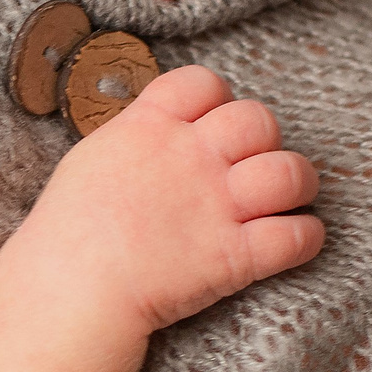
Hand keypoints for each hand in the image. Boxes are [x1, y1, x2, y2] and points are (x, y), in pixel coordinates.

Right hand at [0, 63, 324, 338]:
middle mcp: (190, 157)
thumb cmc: (65, 232)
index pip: (203, 82)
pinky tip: (291, 241)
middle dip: (261, 140)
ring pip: (291, 173)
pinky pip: (299, 236)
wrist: (70, 289)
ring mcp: (217, 205)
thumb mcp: (90, 161)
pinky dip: (306, 238)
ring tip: (282, 199)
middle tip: (247, 165)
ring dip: (295, 185)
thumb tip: (154, 134)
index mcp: (148, 127)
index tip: (211, 123)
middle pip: (258, 119)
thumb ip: (133, 140)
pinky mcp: (237, 256)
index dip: (216, 100)